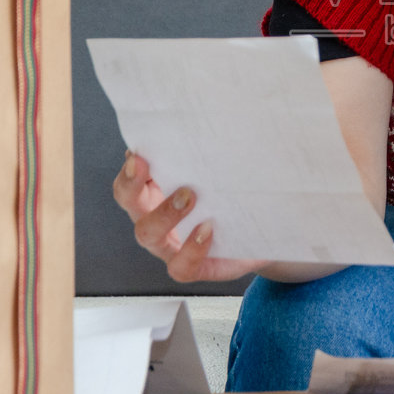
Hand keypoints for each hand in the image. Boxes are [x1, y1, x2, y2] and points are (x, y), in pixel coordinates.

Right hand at [112, 151, 267, 283]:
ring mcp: (171, 246)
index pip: (130, 182)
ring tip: (189, 197)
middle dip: (132, 185)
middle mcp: (157, 219)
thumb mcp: (222, 173)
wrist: (265, 235)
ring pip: (147, 234)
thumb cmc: (236, 198)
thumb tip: (200, 127)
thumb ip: (205, 155)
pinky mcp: (193, 267)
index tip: (138, 154)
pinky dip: (190, 250)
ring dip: (163, 214)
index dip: (128, 170)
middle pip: (130, 204)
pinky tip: (206, 231)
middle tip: (148, 167)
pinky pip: (180, 266)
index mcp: (158, 194)